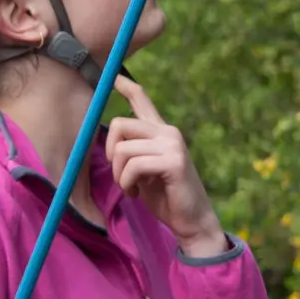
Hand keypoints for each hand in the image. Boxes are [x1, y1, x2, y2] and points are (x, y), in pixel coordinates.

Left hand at [107, 75, 226, 256]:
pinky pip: (133, 165)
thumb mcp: (143, 169)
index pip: (142, 101)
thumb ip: (132, 151)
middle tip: (120, 174)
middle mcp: (167, 132)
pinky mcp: (173, 161)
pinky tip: (136, 193)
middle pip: (120, 124)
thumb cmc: (164, 196)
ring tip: (131, 187)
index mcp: (160, 132)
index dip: (126, 87)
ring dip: (119, 174)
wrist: (191, 220)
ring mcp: (172, 144)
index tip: (113, 77)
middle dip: (109, 152)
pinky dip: (127, 183)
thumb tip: (111, 142)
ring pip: (122, 149)